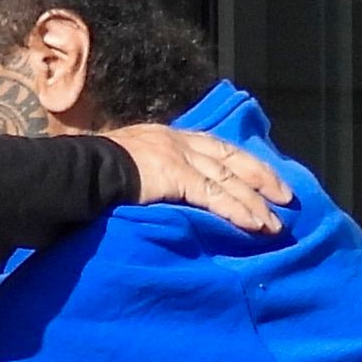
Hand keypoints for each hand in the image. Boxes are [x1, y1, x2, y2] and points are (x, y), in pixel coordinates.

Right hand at [104, 126, 291, 234]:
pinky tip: (254, 224)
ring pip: (228, 180)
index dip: (243, 164)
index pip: (216, 148)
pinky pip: (215, 196)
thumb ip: (151, 176)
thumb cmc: (92, 177)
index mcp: (167, 137)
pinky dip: (237, 210)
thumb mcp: (128, 168)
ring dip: (254, 203)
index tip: (264, 180)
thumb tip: (162, 194)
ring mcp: (178, 156)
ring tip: (274, 224)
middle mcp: (177, 141)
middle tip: (285, 198)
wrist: (75, 174)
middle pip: (231, 158)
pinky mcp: (176, 175)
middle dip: (261, 178)